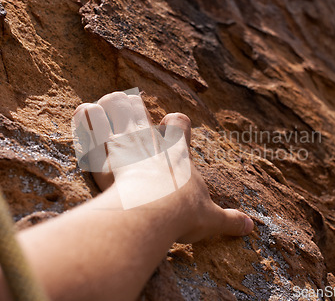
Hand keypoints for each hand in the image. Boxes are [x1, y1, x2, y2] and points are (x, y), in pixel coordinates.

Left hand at [73, 91, 253, 242]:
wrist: (151, 211)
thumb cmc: (182, 212)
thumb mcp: (210, 218)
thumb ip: (229, 220)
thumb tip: (251, 228)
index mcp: (176, 152)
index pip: (179, 124)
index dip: (175, 125)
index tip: (172, 128)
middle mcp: (150, 141)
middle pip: (139, 107)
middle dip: (131, 108)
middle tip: (128, 116)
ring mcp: (125, 142)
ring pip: (114, 107)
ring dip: (107, 109)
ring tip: (100, 113)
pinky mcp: (102, 151)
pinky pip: (89, 123)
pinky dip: (84, 121)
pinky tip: (82, 119)